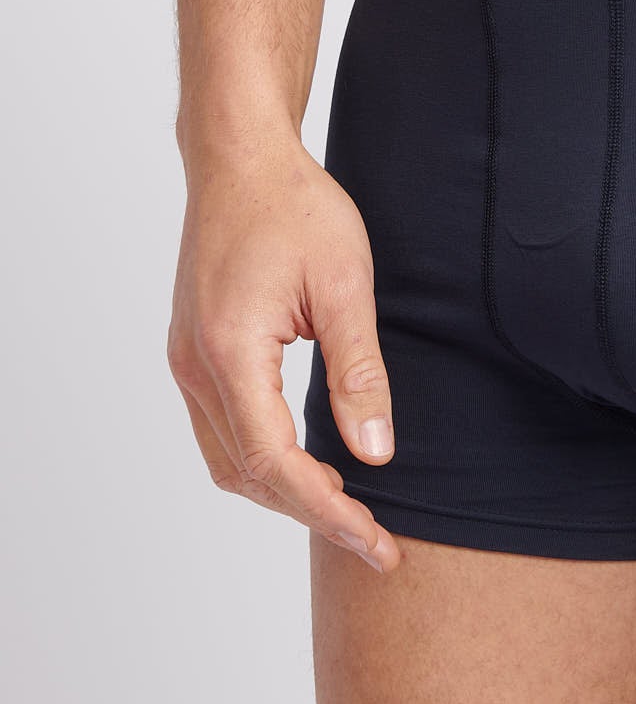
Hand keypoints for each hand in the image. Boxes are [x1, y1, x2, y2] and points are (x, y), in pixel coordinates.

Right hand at [168, 136, 401, 571]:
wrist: (240, 159)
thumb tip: (375, 455)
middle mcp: (197, 367)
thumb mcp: (347, 286)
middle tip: (377, 544)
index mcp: (230, 353)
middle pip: (248, 476)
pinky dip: (266, 463)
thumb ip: (360, 373)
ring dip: (287, 495)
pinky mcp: (196, 354)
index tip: (378, 542)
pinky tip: (312, 468)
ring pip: (230, 462)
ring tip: (352, 513)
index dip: (330, 512)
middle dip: (314, 515)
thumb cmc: (296, 208)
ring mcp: (189, 362)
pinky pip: (224, 431)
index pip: (277, 463)